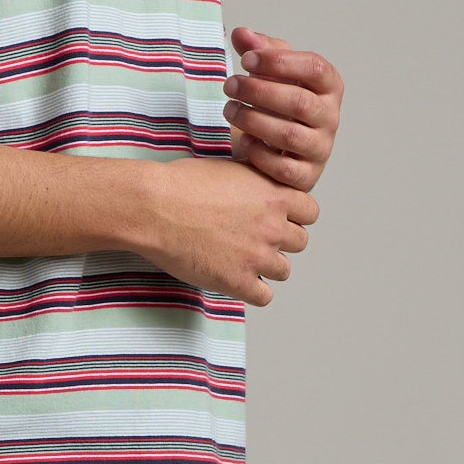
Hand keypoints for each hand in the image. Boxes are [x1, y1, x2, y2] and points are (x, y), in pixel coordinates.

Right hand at [132, 156, 319, 307]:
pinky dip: (253, 291)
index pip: (310, 212)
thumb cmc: (181, 184)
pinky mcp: (238, 281)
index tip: (277, 218)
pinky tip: (236, 279)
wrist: (154, 207)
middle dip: (280, 241)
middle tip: (254, 239)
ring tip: (242, 259)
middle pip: (300, 242)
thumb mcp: (230, 168)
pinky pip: (264, 296)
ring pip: (284, 270)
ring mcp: (258, 256)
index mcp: (274, 195)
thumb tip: (264, 183)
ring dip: (267, 266)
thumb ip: (256, 179)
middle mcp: (273, 226)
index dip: (293, 216)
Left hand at [222, 28, 343, 190]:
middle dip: (258, 91)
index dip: (280, 62)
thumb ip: (258, 50)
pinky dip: (260, 153)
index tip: (247, 59)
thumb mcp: (271, 73)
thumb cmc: (278, 104)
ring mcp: (320, 149)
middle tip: (229, 84)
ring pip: (289, 135)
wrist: (282, 148)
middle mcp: (330, 118)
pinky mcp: (306, 176)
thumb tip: (242, 33)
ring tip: (229, 109)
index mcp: (328, 87)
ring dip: (253, 120)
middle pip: (299, 102)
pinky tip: (243, 139)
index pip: (315, 68)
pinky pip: (283, 168)